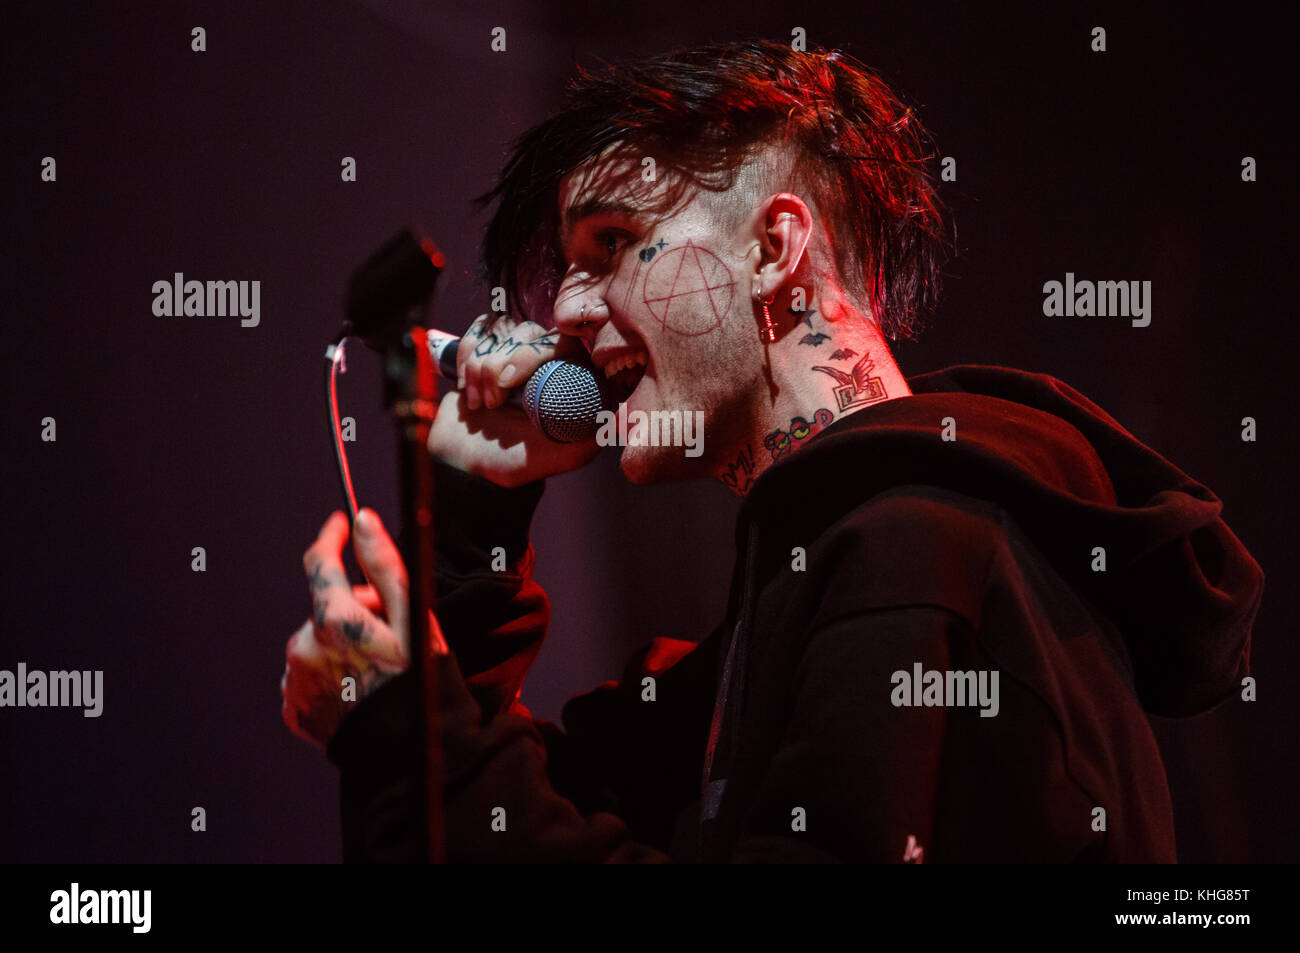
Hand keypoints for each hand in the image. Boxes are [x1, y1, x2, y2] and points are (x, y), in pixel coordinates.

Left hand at [281, 508, 447, 748]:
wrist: (405, 752)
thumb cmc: (419, 683)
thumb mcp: (413, 619)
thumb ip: (384, 565)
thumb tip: (361, 519)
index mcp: (333, 621)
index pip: (319, 562)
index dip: (331, 537)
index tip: (340, 525)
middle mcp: (303, 647)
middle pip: (326, 610)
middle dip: (354, 611)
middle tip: (389, 635)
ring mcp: (294, 680)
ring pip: (316, 642)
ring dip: (340, 645)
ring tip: (374, 671)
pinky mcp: (292, 707)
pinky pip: (308, 675)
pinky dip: (329, 675)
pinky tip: (357, 691)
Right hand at [429, 314, 600, 486]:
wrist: (465, 461)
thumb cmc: (512, 461)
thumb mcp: (553, 458)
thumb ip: (584, 445)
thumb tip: (610, 421)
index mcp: (571, 379)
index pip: (562, 341)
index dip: (531, 354)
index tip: (508, 382)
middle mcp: (548, 360)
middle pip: (528, 331)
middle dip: (498, 365)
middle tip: (493, 404)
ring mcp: (518, 349)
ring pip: (501, 328)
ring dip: (479, 366)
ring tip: (480, 404)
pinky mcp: (490, 344)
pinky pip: (480, 328)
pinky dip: (465, 356)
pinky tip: (468, 389)